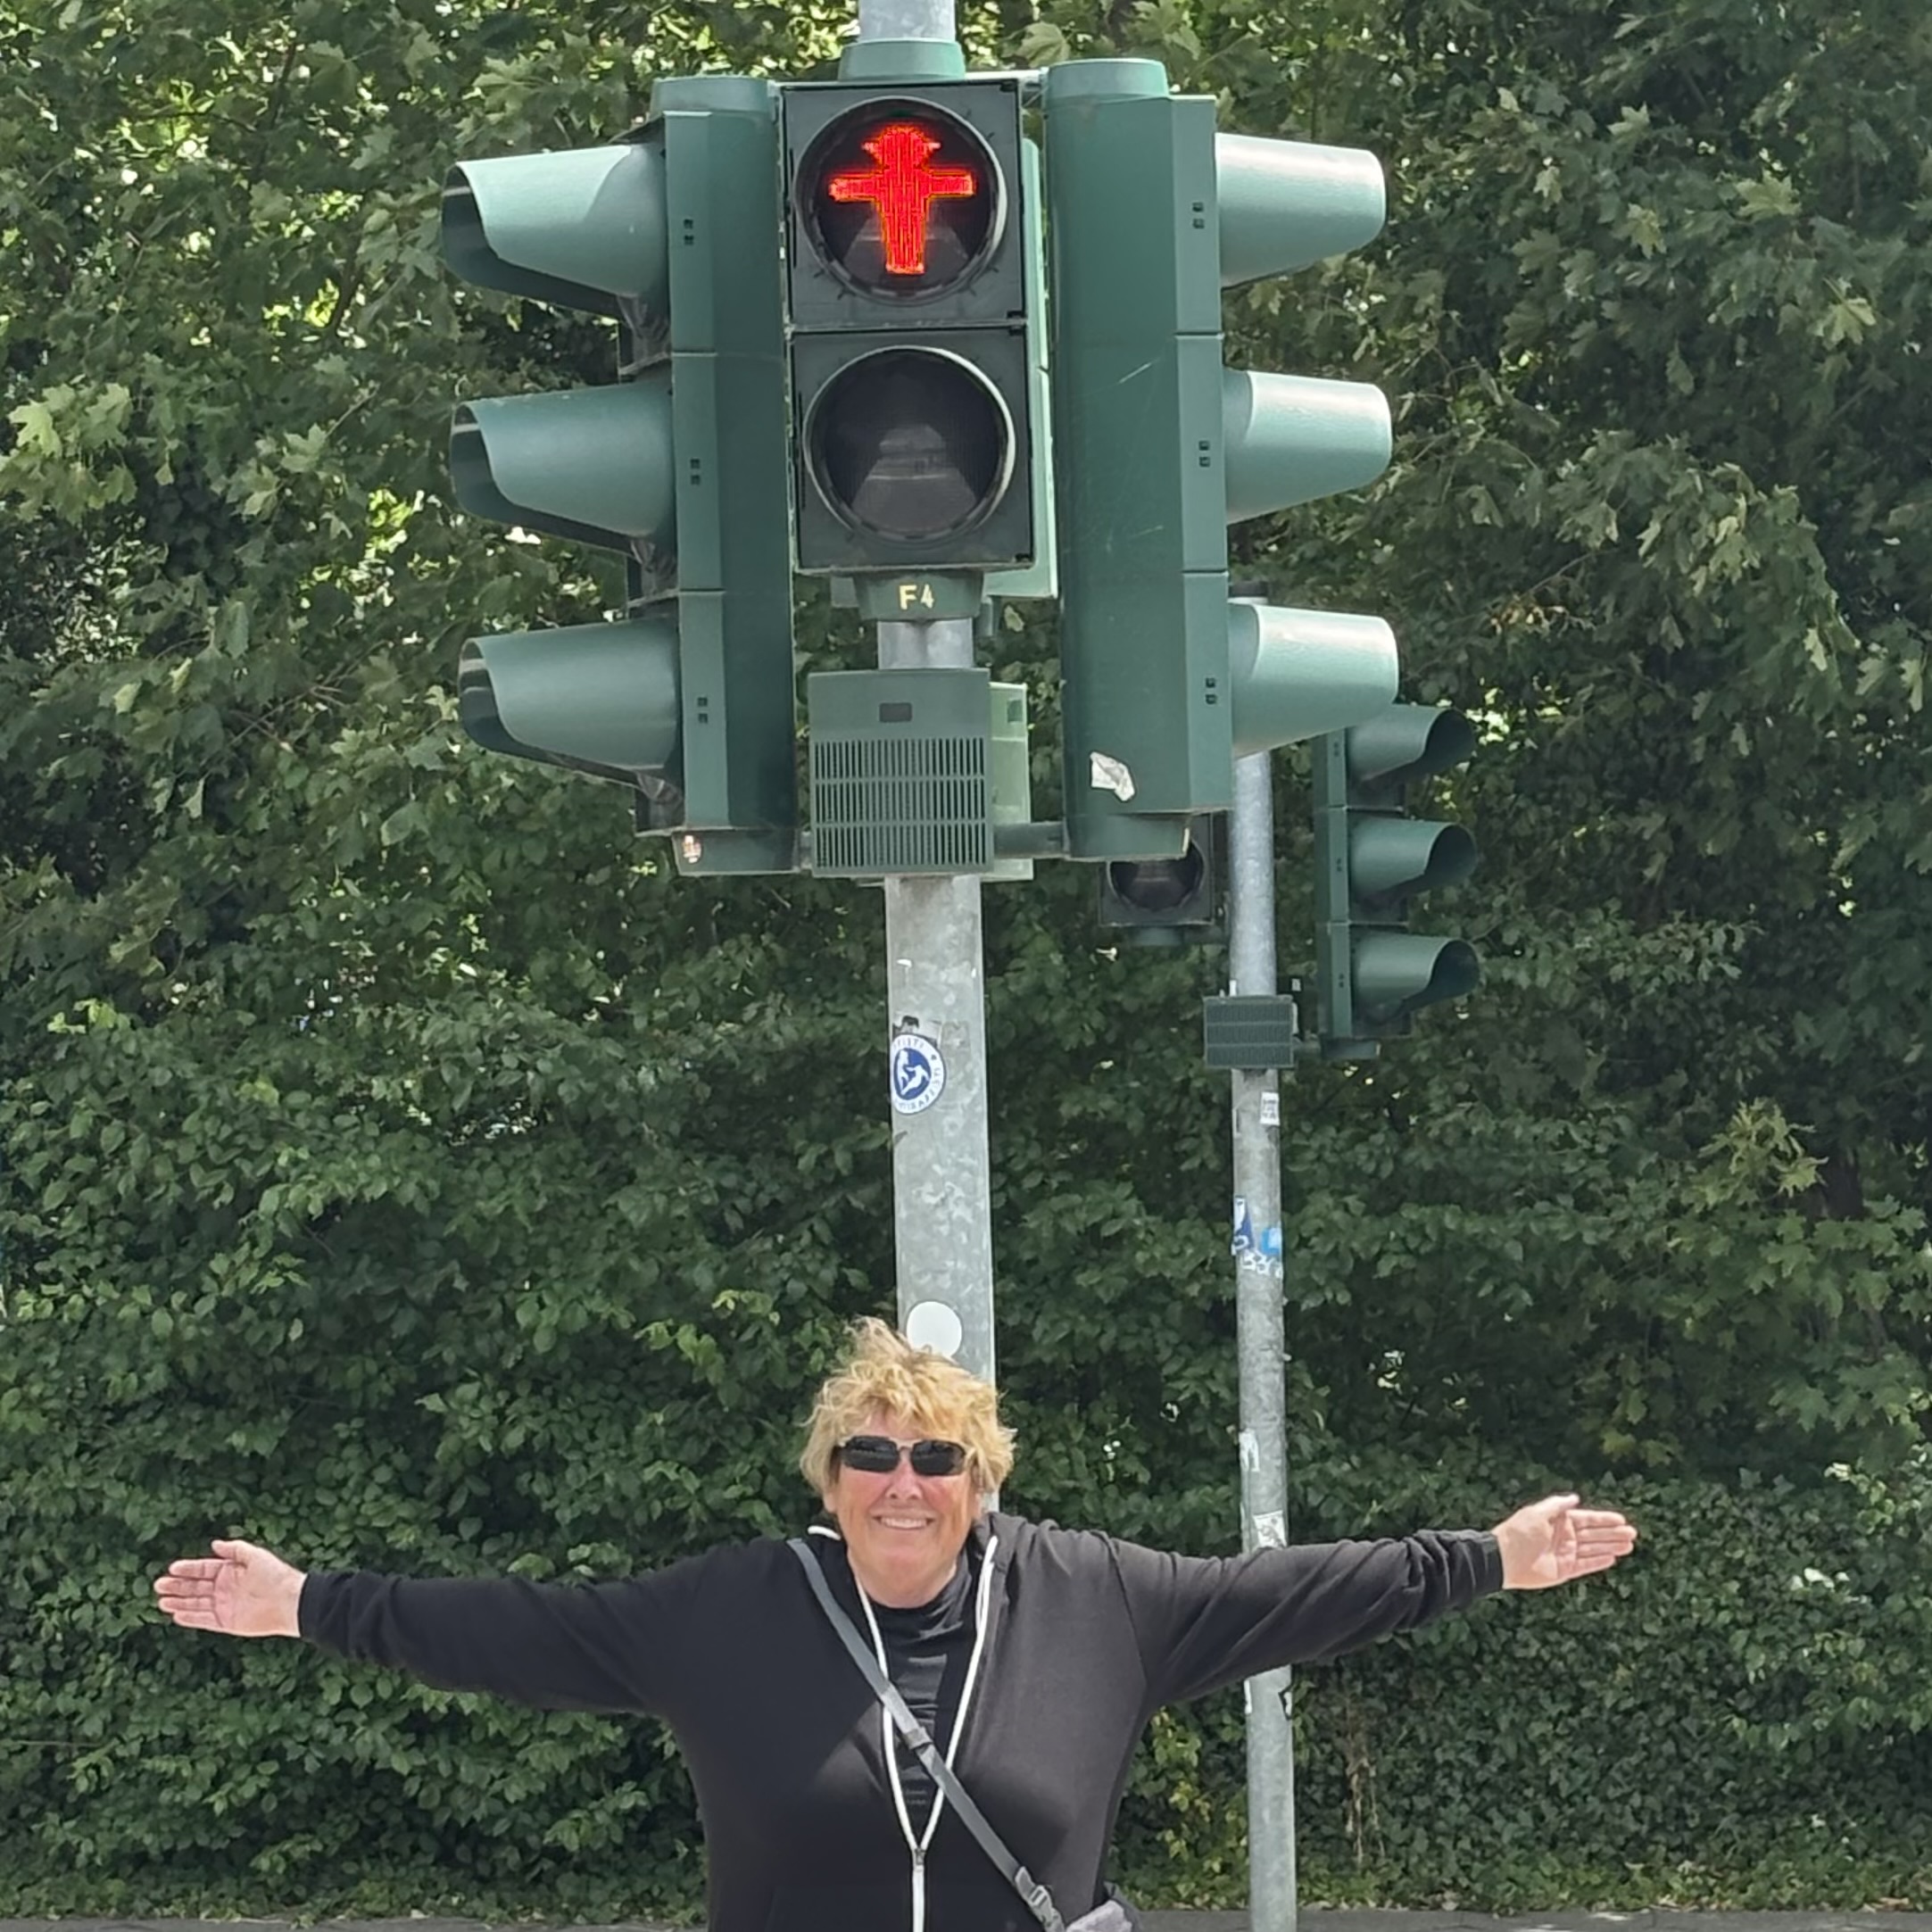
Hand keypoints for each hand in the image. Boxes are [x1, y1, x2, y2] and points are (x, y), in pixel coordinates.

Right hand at [154, 1538, 305, 1637]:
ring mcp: (224, 1605)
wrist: (288, 1601)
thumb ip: (234, 1549)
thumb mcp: (255, 1556)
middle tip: (158, 1585)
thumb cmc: (275, 1575)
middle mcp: (225, 1588)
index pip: (204, 1569)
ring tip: (161, 1601)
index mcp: (231, 1571)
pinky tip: (176, 1616)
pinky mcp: (226, 1622)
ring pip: (196, 1604)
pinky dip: (190, 1618)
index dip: (188, 1568)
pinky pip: (204, 1620)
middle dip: (177, 1586)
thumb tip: (214, 1544)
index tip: (171, 1568)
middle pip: (196, 1587)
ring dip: (179, 1603)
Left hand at [1490, 1493, 1635, 1589]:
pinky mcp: (1564, 1570)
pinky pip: (1585, 1566)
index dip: (1604, 1520)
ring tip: (1629, 1546)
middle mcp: (1565, 1537)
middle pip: (1594, 1535)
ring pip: (1593, 1550)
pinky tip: (1612, 1558)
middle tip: (1633, 1534)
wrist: (1504, 1559)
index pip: (1587, 1519)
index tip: (1622, 1520)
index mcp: (1559, 1522)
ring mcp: (1565, 1554)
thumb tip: (1575, 1498)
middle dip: (1613, 1534)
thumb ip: (1557, 1506)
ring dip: (1611, 1547)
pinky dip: (1598, 1562)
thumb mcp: (1537, 1513)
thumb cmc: (1519, 1532)